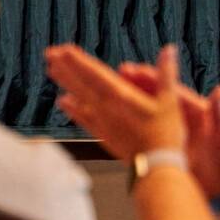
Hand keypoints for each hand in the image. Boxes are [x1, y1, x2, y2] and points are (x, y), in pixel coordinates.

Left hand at [46, 44, 184, 160]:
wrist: (157, 169)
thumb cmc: (165, 136)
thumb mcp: (171, 101)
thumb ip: (167, 73)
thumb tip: (170, 49)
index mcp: (122, 97)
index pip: (95, 74)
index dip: (79, 60)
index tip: (64, 49)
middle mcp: (107, 109)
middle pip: (82, 83)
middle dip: (66, 67)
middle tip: (49, 53)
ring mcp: (103, 123)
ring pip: (80, 98)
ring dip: (66, 83)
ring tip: (51, 70)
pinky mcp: (104, 136)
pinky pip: (84, 119)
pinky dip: (73, 110)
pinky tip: (63, 102)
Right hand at [119, 63, 219, 197]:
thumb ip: (218, 114)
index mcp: (195, 111)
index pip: (170, 90)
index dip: (153, 79)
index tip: (136, 70)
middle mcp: (182, 119)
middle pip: (156, 97)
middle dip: (137, 85)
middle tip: (119, 74)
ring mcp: (172, 133)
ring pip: (148, 114)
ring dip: (131, 104)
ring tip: (113, 93)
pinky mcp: (166, 148)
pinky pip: (146, 135)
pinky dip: (132, 127)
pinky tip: (116, 123)